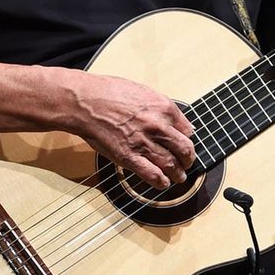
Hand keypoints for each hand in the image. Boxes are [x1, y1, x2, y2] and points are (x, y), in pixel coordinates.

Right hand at [66, 73, 195, 189]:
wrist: (85, 102)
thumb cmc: (109, 92)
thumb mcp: (143, 92)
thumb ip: (160, 107)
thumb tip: (173, 119)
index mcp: (164, 108)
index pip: (188, 130)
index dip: (187, 139)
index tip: (184, 143)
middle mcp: (158, 126)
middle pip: (185, 149)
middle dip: (188, 159)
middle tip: (187, 163)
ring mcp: (144, 143)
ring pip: (172, 165)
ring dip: (178, 174)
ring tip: (179, 177)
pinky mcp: (128, 157)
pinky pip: (152, 175)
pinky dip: (161, 182)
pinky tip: (163, 183)